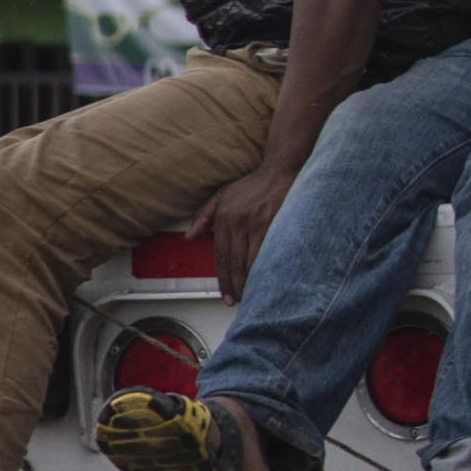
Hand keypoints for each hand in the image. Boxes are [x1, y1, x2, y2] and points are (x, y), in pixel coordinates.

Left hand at [201, 162, 292, 298]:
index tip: (225, 294)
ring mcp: (257, 224)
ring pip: (250, 260)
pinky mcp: (275, 223)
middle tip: (236, 301)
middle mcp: (238, 223)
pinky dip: (266, 267)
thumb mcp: (222, 195)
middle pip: (234, 262)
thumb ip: (204, 216)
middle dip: (235, 284)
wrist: (280, 169)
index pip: (220, 256)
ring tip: (251, 295)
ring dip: (249, 280)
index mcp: (224, 219)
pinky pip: (268, 251)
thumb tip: (190, 237)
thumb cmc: (253, 184)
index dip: (222, 278)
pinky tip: (266, 279)